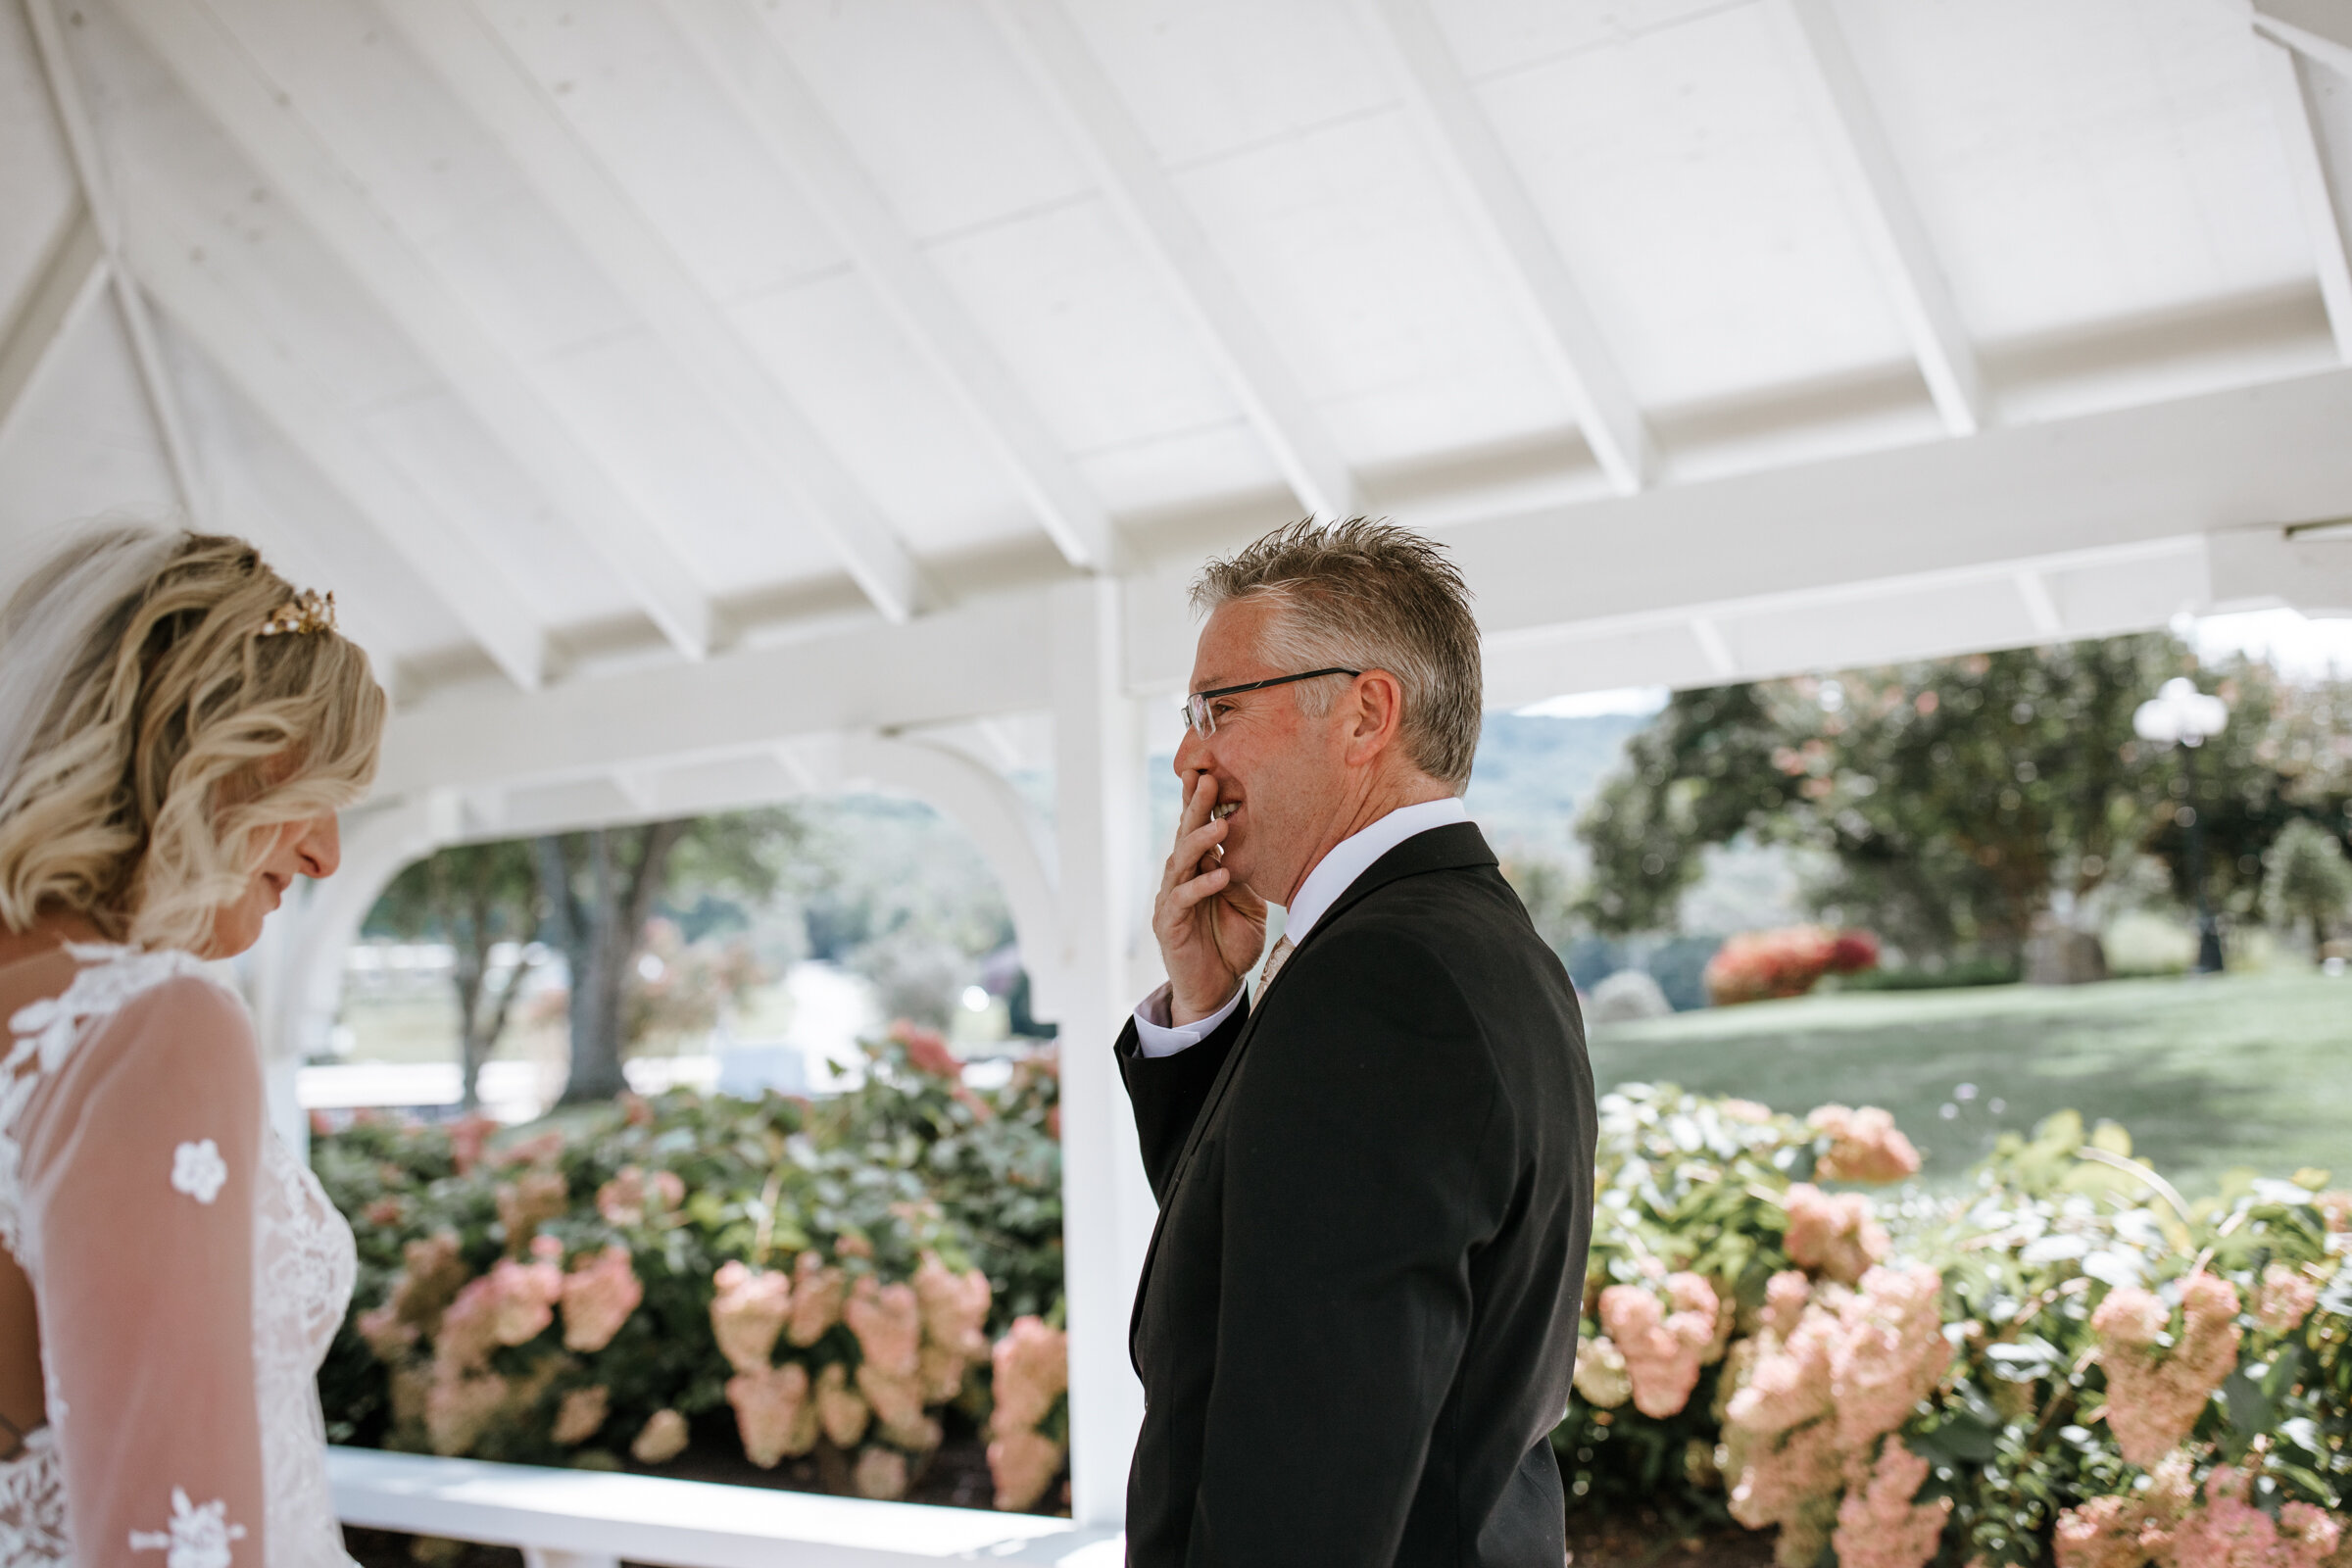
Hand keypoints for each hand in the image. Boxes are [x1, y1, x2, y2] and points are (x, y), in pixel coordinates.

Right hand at [1153, 773, 1267, 1024]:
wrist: (1214, 989)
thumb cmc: (1230, 943)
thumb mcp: (1246, 903)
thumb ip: (1243, 875)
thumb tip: (1247, 844)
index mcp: (1199, 868)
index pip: (1198, 827)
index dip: (1202, 801)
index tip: (1213, 771)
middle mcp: (1181, 877)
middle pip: (1185, 834)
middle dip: (1196, 806)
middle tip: (1209, 779)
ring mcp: (1172, 899)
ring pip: (1181, 860)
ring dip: (1200, 841)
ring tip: (1221, 825)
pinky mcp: (1170, 923)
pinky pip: (1184, 898)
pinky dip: (1202, 885)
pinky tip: (1221, 874)